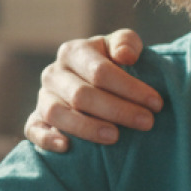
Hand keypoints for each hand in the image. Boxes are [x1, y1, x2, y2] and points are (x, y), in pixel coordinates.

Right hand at [24, 29, 161, 152]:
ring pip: (57, 113)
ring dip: (87, 127)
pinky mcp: (35, 120)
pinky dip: (47, 139)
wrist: (96, 84)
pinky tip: (67, 147)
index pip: (100, 71)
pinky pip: (33, 130)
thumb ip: (127, 43)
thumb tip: (125, 56)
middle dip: (117, 110)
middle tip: (147, 123)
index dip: (130, 88)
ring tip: (115, 137)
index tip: (156, 104)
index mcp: (73, 51)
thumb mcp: (123, 47)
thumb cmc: (114, 64)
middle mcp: (53, 73)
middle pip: (81, 95)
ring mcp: (43, 98)